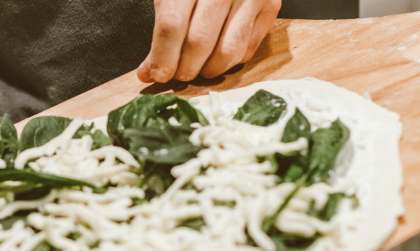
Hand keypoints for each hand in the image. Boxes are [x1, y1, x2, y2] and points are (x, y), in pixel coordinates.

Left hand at [137, 0, 280, 82]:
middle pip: (200, 41)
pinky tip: (217, 55)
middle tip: (178, 74)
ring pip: (228, 51)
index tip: (158, 74)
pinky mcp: (270, 5)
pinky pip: (247, 49)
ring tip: (197, 68)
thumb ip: (162, 28)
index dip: (163, 55)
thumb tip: (149, 72)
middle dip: (185, 68)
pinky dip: (229, 61)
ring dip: (208, 70)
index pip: (173, 24)